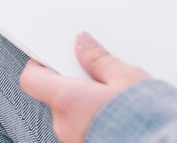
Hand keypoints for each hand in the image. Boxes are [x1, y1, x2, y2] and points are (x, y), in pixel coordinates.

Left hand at [20, 32, 150, 142]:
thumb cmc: (144, 116)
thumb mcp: (125, 76)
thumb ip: (99, 59)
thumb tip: (83, 44)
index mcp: (67, 100)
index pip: (32, 78)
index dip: (40, 62)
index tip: (55, 52)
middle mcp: (63, 124)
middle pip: (55, 94)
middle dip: (74, 81)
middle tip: (98, 72)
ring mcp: (72, 140)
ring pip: (70, 112)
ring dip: (85, 101)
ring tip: (114, 94)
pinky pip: (81, 126)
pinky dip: (93, 117)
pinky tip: (116, 112)